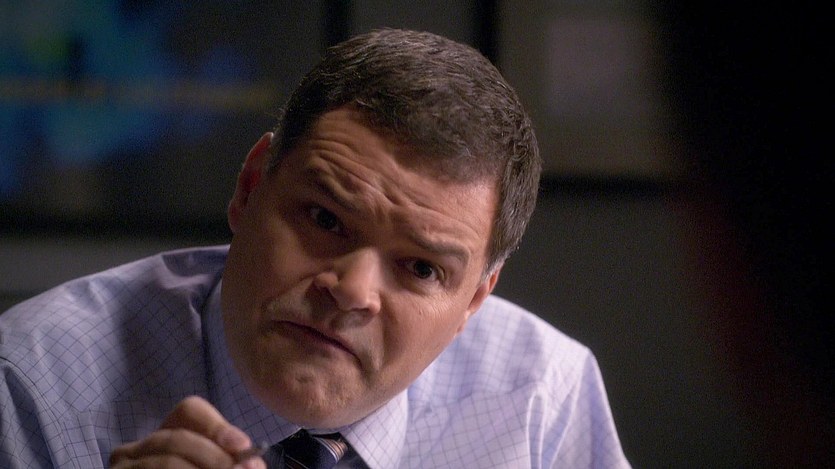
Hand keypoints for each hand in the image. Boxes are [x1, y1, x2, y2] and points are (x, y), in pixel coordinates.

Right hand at [109, 395, 265, 468]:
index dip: (216, 426)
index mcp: (164, 435)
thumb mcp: (212, 466)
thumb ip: (231, 462)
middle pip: (176, 438)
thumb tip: (251, 464)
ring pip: (165, 462)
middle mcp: (135, 448)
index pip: (189, 410)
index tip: (243, 446)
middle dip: (214, 457)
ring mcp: (123, 467)